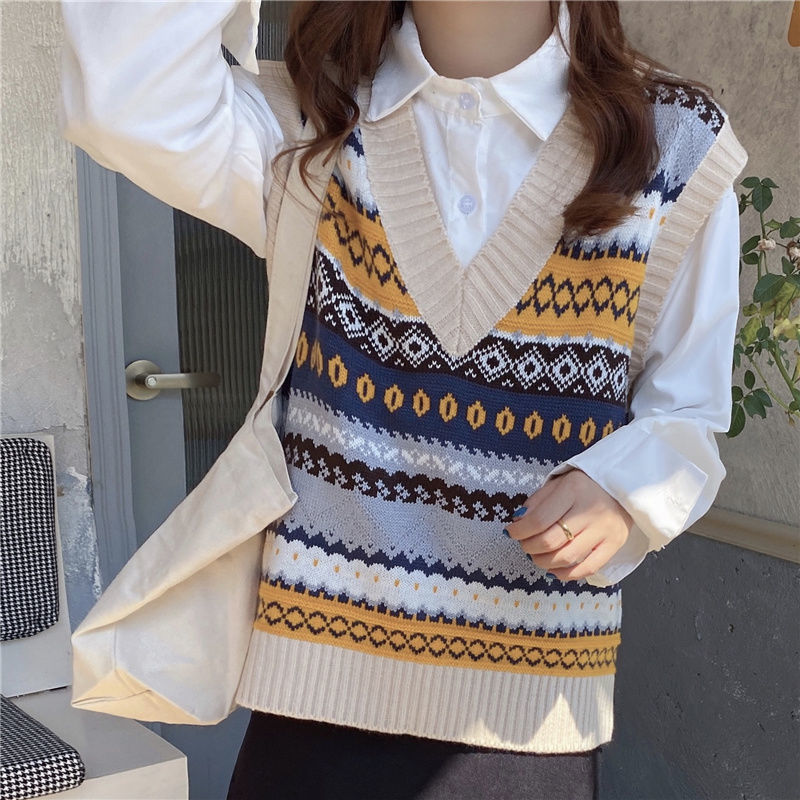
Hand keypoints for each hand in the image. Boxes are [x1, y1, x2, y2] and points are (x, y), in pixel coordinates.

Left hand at [505, 468, 633, 581]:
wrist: (623, 486)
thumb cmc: (585, 485)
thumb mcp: (558, 483)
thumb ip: (537, 502)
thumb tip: (518, 523)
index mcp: (573, 490)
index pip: (539, 519)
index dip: (520, 531)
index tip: (511, 532)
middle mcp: (590, 511)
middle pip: (552, 540)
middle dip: (530, 547)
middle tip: (524, 545)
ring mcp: (604, 530)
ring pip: (567, 557)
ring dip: (544, 562)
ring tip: (536, 556)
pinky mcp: (615, 544)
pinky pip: (588, 568)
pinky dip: (567, 574)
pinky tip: (554, 570)